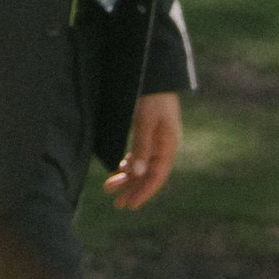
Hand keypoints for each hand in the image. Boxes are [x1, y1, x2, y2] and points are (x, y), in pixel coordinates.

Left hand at [105, 92, 181, 210]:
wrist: (154, 73)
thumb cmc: (151, 96)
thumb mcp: (145, 121)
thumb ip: (141, 147)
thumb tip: (137, 174)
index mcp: (168, 145)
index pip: (157, 177)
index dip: (143, 192)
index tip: (130, 205)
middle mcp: (164, 145)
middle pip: (149, 174)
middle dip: (133, 189)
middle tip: (116, 204)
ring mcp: (157, 139)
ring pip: (142, 165)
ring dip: (127, 177)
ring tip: (109, 188)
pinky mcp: (149, 131)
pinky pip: (140, 155)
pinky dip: (129, 164)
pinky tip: (118, 169)